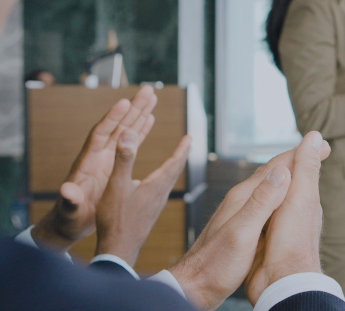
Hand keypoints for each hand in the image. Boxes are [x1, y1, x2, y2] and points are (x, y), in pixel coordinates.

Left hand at [31, 87, 157, 252]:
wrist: (71, 221)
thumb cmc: (70, 217)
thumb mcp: (70, 210)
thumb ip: (69, 199)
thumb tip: (66, 190)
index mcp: (89, 163)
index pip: (101, 135)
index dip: (112, 119)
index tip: (124, 103)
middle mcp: (98, 155)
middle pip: (116, 126)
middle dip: (131, 108)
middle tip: (146, 91)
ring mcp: (106, 158)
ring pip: (125, 130)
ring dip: (138, 114)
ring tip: (151, 98)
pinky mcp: (114, 163)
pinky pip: (129, 142)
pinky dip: (140, 129)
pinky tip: (149, 119)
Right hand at [93, 128, 190, 266]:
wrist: (118, 249)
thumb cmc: (116, 219)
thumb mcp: (116, 185)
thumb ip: (123, 159)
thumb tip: (129, 132)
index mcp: (156, 187)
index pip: (174, 163)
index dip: (182, 149)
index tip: (190, 137)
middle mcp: (159, 196)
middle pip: (175, 171)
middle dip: (180, 155)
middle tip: (187, 144)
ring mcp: (154, 206)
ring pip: (168, 182)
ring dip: (172, 168)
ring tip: (174, 160)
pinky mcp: (148, 213)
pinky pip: (159, 191)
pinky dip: (162, 180)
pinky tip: (155, 184)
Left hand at [168, 132, 330, 309]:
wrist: (194, 286)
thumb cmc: (215, 265)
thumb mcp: (242, 233)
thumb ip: (261, 203)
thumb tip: (282, 173)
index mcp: (243, 197)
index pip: (275, 167)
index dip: (299, 154)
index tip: (321, 143)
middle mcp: (240, 200)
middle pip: (273, 173)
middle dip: (297, 159)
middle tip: (320, 150)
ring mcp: (240, 212)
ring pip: (270, 186)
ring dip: (290, 175)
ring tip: (307, 169)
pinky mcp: (241, 225)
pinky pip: (267, 202)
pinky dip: (282, 194)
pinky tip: (287, 201)